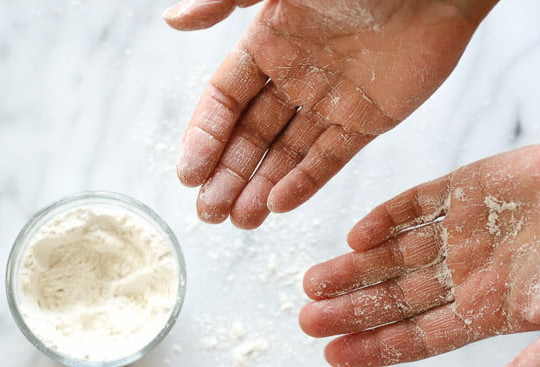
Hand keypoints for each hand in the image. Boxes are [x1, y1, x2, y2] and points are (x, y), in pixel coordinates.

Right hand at [164, 0, 495, 227]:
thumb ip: (224, 1)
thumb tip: (172, 19)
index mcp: (267, 44)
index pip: (224, 101)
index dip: (205, 138)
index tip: (189, 176)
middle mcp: (293, 77)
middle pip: (251, 136)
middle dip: (229, 175)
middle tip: (209, 213)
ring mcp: (329, 103)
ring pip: (286, 154)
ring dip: (261, 188)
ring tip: (239, 222)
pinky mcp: (366, 122)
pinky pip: (329, 158)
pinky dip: (305, 183)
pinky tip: (279, 206)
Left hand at [300, 145, 539, 365]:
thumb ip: (533, 350)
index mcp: (486, 310)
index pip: (418, 337)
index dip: (375, 347)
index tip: (331, 355)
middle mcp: (465, 272)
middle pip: (394, 296)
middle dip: (350, 308)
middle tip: (305, 317)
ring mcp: (461, 230)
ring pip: (394, 253)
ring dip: (354, 266)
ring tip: (313, 280)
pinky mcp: (464, 188)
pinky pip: (415, 205)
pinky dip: (386, 219)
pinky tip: (357, 234)